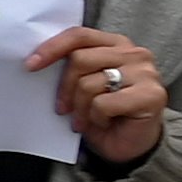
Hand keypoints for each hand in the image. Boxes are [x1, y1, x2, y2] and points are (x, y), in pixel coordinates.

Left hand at [26, 23, 172, 167]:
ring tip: (85, 119)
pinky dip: (96, 118)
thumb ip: (72, 67)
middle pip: (80, 60)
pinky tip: (104, 123)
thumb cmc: (104, 114)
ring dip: (80, 108)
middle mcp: (134, 53)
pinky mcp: (151, 95)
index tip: (30, 65)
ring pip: (89, 83)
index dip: (52, 48)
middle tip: (63, 109)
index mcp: (116, 44)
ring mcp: (146, 73)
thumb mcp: (83, 85)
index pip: (79, 35)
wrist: (131, 145)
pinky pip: (103, 104)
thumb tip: (35, 61)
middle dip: (65, 88)